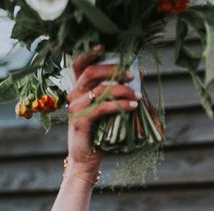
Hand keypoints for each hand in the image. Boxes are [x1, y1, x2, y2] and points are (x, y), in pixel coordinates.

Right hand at [65, 48, 140, 177]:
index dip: (91, 52)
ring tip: (138, 97)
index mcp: (79, 89)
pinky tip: (132, 108)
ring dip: (122, 90)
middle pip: (91, 71)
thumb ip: (118, 92)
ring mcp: (75, 108)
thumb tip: (139, 73)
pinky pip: (101, 107)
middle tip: (133, 76)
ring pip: (99, 89)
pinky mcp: (80, 121)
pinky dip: (119, 105)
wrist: (86, 161)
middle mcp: (73, 95)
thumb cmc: (99, 135)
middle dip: (114, 70)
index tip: (106, 46)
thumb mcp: (109, 110)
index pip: (81, 63)